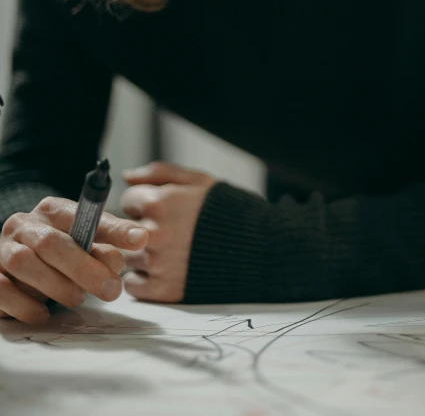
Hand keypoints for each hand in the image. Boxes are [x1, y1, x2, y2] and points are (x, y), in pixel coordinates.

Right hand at [0, 197, 148, 323]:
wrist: (12, 266)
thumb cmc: (56, 255)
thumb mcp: (83, 244)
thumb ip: (105, 246)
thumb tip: (132, 246)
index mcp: (52, 211)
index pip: (83, 215)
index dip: (113, 228)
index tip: (141, 240)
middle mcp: (24, 225)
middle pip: (53, 243)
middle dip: (86, 268)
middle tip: (112, 289)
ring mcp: (3, 250)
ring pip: (26, 264)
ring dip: (57, 286)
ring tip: (78, 299)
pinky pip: (4, 290)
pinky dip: (27, 305)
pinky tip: (44, 313)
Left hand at [120, 161, 216, 302]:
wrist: (260, 250)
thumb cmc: (230, 212)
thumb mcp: (198, 181)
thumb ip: (159, 173)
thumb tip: (127, 176)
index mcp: (161, 202)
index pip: (127, 200)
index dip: (144, 203)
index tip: (162, 210)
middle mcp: (154, 233)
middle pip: (125, 230)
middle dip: (141, 229)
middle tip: (167, 232)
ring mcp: (158, 263)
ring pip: (128, 257)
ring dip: (144, 254)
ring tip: (171, 251)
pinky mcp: (163, 289)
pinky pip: (132, 285)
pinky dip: (144, 279)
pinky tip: (166, 270)